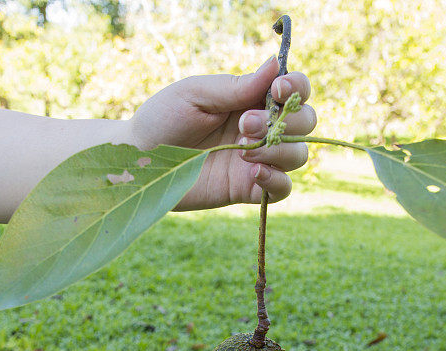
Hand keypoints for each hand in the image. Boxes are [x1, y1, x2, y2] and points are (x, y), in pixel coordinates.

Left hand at [128, 56, 316, 209]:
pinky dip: (276, 179)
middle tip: (244, 125)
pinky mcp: (249, 188)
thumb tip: (274, 65)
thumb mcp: (196, 94)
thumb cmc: (164, 119)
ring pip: (299, 155)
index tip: (276, 90)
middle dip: (285, 122)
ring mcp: (259, 159)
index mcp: (252, 100)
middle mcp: (262, 129)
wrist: (140, 160)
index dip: (297, 89)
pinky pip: (283, 188)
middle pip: (306, 123)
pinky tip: (253, 172)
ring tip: (242, 149)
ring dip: (278, 149)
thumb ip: (236, 86)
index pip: (296, 91)